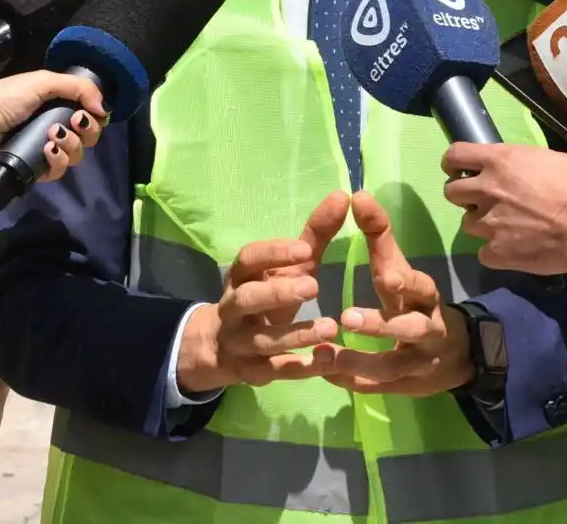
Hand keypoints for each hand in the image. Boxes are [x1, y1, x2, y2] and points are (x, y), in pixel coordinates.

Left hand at [0, 70, 107, 183]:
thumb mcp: (40, 82)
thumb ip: (77, 88)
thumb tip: (105, 108)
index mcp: (48, 103)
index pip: (84, 111)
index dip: (93, 113)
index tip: (93, 111)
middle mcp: (47, 126)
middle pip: (85, 134)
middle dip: (88, 129)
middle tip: (76, 122)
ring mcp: (38, 150)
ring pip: (74, 154)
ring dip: (72, 144)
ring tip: (52, 136)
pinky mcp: (30, 172)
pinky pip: (56, 171)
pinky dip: (57, 161)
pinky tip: (46, 150)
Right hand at [176, 192, 347, 393]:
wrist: (223, 347)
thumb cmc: (267, 296)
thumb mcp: (287, 267)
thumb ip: (314, 236)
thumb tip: (343, 196)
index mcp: (241, 275)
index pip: (248, 259)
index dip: (273, 253)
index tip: (304, 248)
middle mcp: (234, 307)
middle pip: (249, 299)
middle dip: (278, 293)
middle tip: (314, 286)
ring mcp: (241, 342)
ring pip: (263, 340)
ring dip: (296, 335)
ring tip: (331, 329)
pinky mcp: (253, 372)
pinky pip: (275, 371)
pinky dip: (300, 368)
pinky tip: (328, 361)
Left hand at [322, 192, 470, 396]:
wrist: (455, 356)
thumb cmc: (414, 301)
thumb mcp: (400, 268)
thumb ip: (379, 235)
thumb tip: (358, 194)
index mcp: (425, 296)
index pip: (419, 284)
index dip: (406, 279)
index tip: (387, 273)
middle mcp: (427, 329)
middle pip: (412, 328)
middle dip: (382, 325)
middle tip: (348, 318)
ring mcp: (417, 362)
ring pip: (391, 366)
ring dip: (359, 361)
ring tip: (325, 356)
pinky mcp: (404, 387)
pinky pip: (377, 388)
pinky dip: (352, 382)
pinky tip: (326, 375)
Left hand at [442, 143, 566, 274]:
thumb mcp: (549, 158)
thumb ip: (521, 163)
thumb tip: (513, 169)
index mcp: (499, 161)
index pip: (454, 155)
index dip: (454, 163)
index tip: (460, 170)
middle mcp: (486, 190)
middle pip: (451, 191)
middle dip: (464, 195)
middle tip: (484, 200)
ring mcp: (488, 223)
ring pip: (467, 223)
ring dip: (482, 224)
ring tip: (506, 227)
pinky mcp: (495, 252)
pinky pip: (483, 252)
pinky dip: (496, 252)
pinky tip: (514, 249)